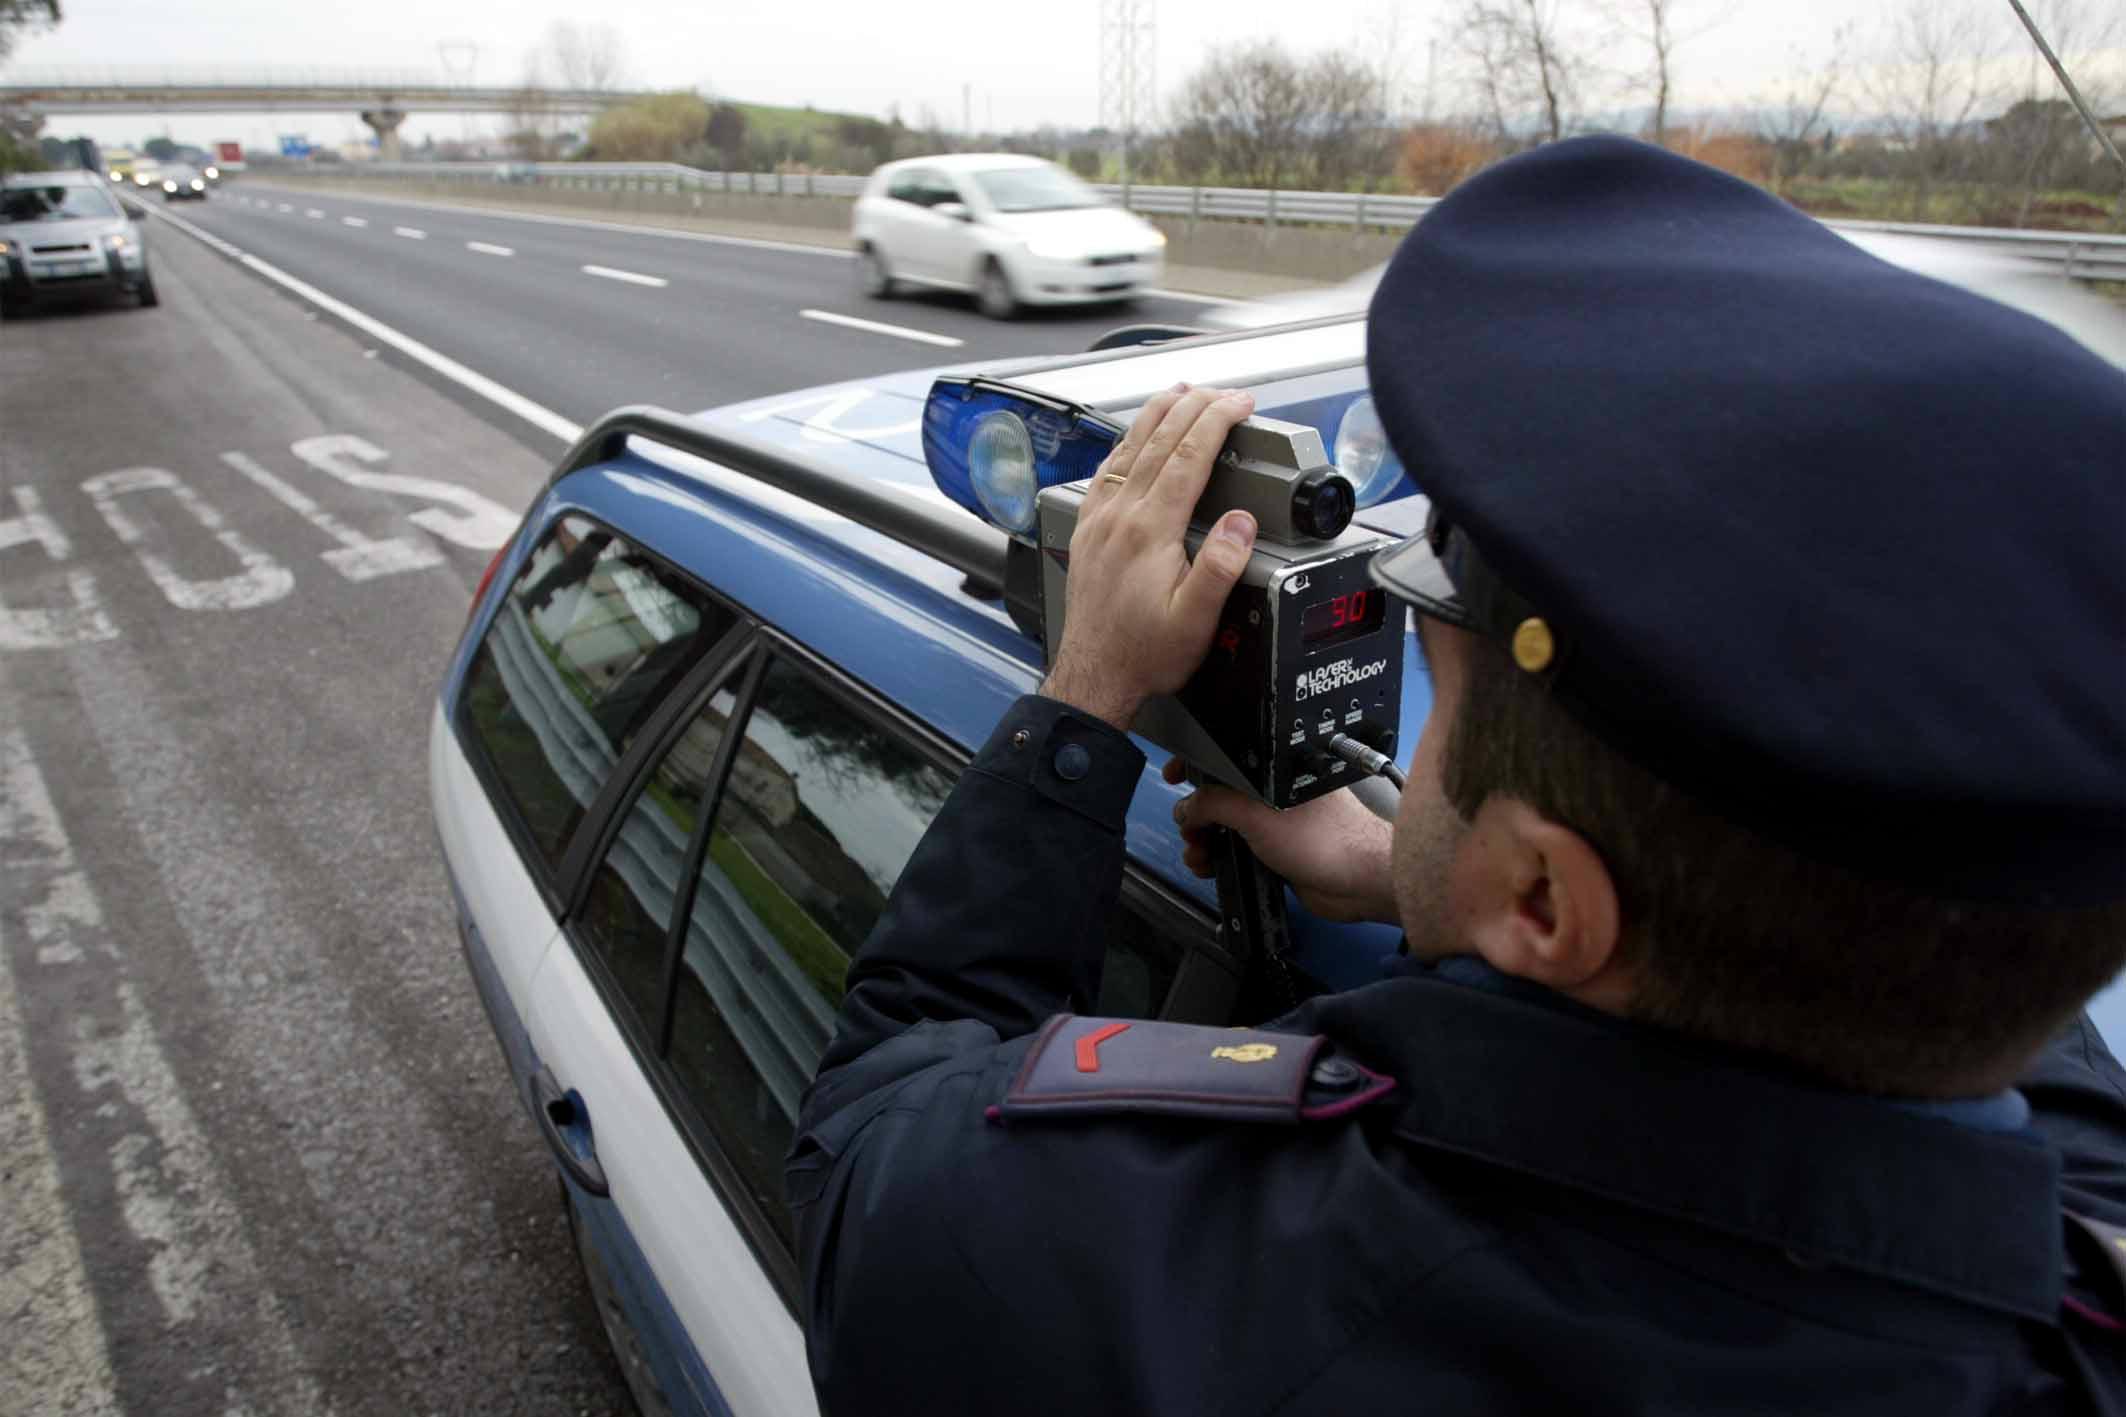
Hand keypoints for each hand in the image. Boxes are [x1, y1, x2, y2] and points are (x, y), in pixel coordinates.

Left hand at [1038, 385, 1259, 730]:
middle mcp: (1119, 518)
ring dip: (1156, 415)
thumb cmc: (1144, 653)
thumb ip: (1221, 567)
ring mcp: (1099, 522)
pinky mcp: (1087, 533)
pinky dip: (1124, 444)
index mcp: (1150, 531)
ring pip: (1128, 449)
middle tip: (1221, 390)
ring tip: (1178, 393)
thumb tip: (1242, 522)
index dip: (1217, 421)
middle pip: (1159, 443)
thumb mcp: (1196, 619)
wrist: (1095, 676)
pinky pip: (1105, 473)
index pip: (1188, 457)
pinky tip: (1130, 439)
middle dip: (1194, 407)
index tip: (1239, 402)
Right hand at [1165, 758, 1400, 924]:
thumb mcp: (1257, 813)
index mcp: (1273, 771)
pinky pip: (1236, 851)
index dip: (1195, 765)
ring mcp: (1274, 823)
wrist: (1357, 880)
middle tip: (1187, 828)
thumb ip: (1214, 805)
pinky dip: (1219, 858)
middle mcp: (1272, 794)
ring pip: (1225, 827)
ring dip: (1204, 841)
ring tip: (1197, 854)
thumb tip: (1186, 808)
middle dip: (1196, 814)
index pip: (1225, 759)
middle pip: (1219, 797)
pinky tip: (1209, 868)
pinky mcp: (1275, 851)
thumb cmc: (1328, 838)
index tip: (1174, 775)